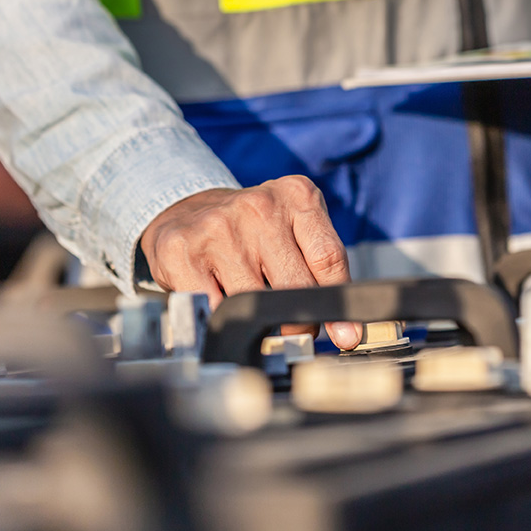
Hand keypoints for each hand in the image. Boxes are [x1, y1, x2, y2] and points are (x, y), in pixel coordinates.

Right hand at [140, 176, 361, 348]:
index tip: (344, 335)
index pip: (329, 258)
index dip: (338, 306)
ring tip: (255, 313)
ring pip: (255, 302)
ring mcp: (218, 228)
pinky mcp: (183, 251)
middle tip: (294, 329)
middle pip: (296, 286)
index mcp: (296, 195)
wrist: (186, 209)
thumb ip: (324, 273)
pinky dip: (223, 319)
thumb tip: (347, 334)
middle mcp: (259, 207)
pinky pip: (215, 307)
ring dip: (260, 322)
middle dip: (299, 320)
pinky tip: (223, 308)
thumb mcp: (294, 231)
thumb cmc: (251, 229)